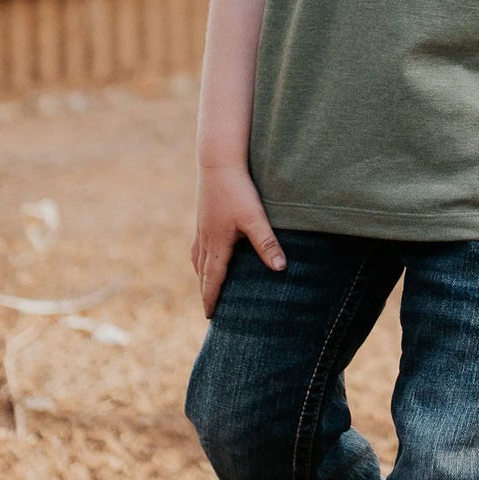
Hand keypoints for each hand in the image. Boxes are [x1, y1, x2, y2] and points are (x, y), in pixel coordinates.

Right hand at [191, 161, 284, 317]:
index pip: (213, 278)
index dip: (211, 298)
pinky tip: (205, 253)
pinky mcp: (204, 216)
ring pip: (198, 258)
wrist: (218, 163)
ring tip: (205, 285)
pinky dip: (200, 257)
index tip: (209, 316)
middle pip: (203, 272)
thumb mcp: (255, 218)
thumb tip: (280, 269)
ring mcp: (202, 227)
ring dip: (201, 275)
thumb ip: (267, 243)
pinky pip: (198, 244)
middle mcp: (205, 239)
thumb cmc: (238, 191)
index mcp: (217, 244)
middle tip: (208, 309)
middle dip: (205, 291)